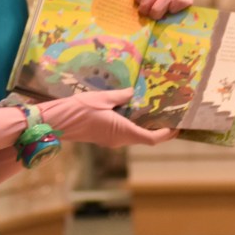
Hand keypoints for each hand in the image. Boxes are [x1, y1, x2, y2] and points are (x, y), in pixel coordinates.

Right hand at [38, 89, 176, 147]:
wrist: (58, 122)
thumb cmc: (80, 110)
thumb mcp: (103, 98)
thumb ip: (120, 96)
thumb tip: (132, 93)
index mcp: (123, 132)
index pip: (151, 139)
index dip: (166, 135)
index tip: (177, 127)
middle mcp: (119, 140)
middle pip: (144, 138)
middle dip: (157, 128)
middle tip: (167, 114)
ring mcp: (111, 141)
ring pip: (134, 136)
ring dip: (144, 126)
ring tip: (152, 110)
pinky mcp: (104, 138)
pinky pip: (123, 133)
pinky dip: (132, 125)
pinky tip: (132, 111)